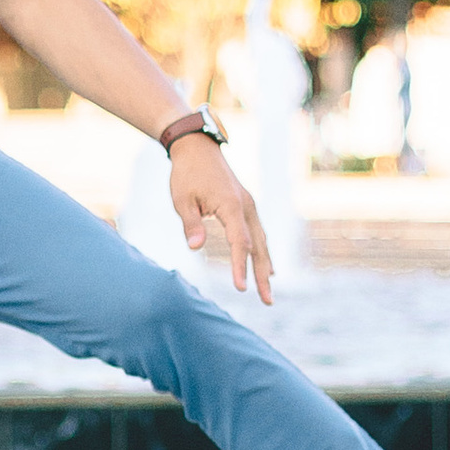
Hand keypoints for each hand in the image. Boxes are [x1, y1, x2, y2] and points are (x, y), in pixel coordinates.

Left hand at [169, 137, 274, 300]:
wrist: (197, 148)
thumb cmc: (186, 174)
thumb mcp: (182, 199)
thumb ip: (190, 223)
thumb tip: (195, 247)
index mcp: (232, 206)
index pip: (239, 243)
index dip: (240, 267)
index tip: (240, 288)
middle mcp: (246, 207)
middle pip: (258, 247)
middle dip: (262, 275)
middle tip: (267, 301)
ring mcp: (249, 206)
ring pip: (261, 241)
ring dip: (265, 266)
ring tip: (268, 291)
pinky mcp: (245, 206)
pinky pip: (257, 233)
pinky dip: (262, 251)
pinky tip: (266, 267)